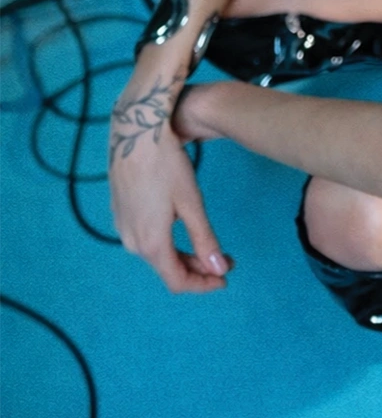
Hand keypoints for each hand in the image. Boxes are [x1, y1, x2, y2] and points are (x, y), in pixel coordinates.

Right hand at [108, 68, 233, 293]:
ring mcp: (123, 227)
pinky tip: (182, 229)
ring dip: (183, 255)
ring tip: (208, 247)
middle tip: (225, 260)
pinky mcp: (120, 212)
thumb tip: (218, 271)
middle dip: (197, 269)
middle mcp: (132, 242)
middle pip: (167, 268)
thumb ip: (204, 240)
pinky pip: (146, 238)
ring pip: (157, 253)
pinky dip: (168, 242)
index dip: (203, 285)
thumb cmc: (167, 165)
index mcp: (151, 244)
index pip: (177, 281)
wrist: (135, 132)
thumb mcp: (191, 203)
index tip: (226, 278)